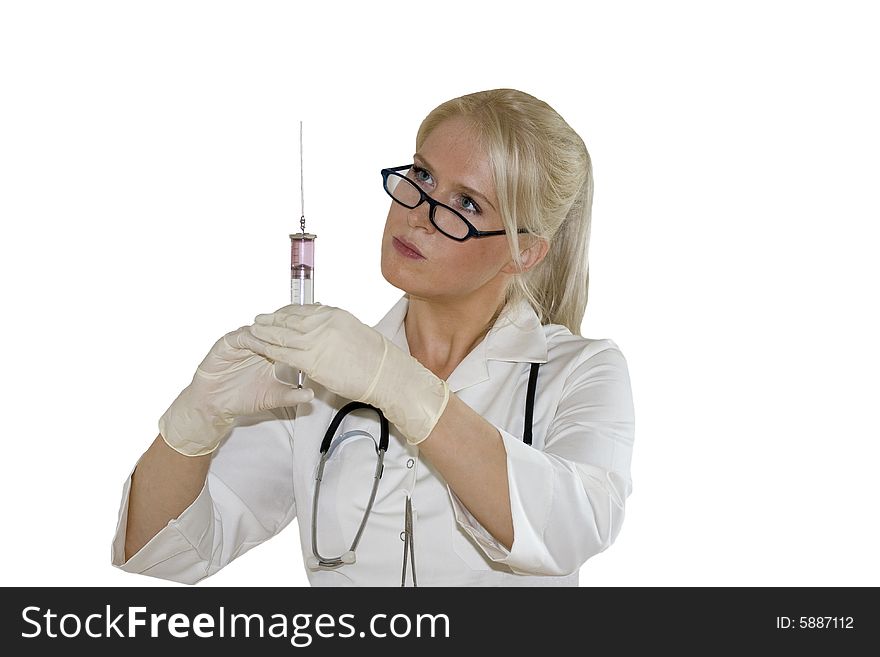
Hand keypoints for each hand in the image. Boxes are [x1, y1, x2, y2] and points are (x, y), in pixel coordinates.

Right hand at [159, 325, 314, 456]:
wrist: (216, 404)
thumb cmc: (243, 398)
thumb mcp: (273, 397)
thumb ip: (292, 396)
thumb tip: (311, 395)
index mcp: (271, 353)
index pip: (288, 339)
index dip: (301, 338)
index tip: (316, 337)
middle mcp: (258, 344)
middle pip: (276, 329)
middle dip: (289, 330)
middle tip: (302, 329)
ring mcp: (243, 342)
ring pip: (260, 330)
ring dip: (271, 333)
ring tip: (283, 337)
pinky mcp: (227, 343)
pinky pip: (241, 337)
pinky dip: (252, 339)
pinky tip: (261, 345)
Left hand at [242, 304, 449, 443]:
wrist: (384, 373)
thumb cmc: (374, 358)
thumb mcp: (353, 331)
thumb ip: (334, 326)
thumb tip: (323, 322)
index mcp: (333, 314)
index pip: (302, 309)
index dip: (285, 312)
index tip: (276, 314)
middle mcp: (322, 323)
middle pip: (288, 319)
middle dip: (270, 320)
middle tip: (257, 320)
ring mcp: (315, 341)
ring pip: (281, 334)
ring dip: (264, 333)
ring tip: (252, 332)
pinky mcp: (311, 360)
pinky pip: (283, 353)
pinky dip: (268, 349)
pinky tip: (260, 348)